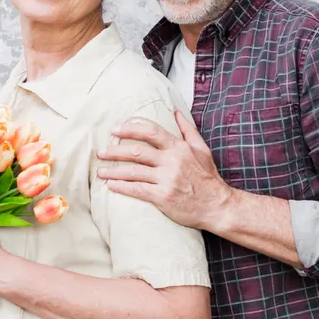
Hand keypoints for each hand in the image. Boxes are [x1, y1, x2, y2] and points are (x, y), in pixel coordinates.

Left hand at [95, 110, 233, 230]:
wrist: (217, 206)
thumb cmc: (208, 179)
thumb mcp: (202, 150)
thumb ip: (188, 130)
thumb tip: (177, 112)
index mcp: (179, 148)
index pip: (151, 132)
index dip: (130, 129)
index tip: (115, 130)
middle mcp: (172, 161)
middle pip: (136, 151)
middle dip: (115, 151)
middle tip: (101, 152)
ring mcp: (166, 179)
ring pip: (133, 171)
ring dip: (113, 171)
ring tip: (100, 171)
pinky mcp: (162, 197)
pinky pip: (137, 190)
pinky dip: (121, 187)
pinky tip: (110, 186)